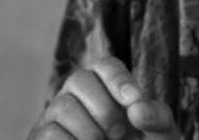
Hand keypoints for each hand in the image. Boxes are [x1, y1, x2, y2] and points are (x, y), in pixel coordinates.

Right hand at [27, 56, 179, 139]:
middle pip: (79, 79)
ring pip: (62, 105)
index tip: (134, 101)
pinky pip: (49, 132)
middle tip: (119, 134)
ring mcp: (55, 116)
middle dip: (104, 108)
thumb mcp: (158, 134)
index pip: (106, 65)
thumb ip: (157, 118)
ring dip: (89, 130)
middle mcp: (76, 95)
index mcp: (106, 86)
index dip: (118, 79)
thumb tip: (138, 109)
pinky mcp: (41, 137)